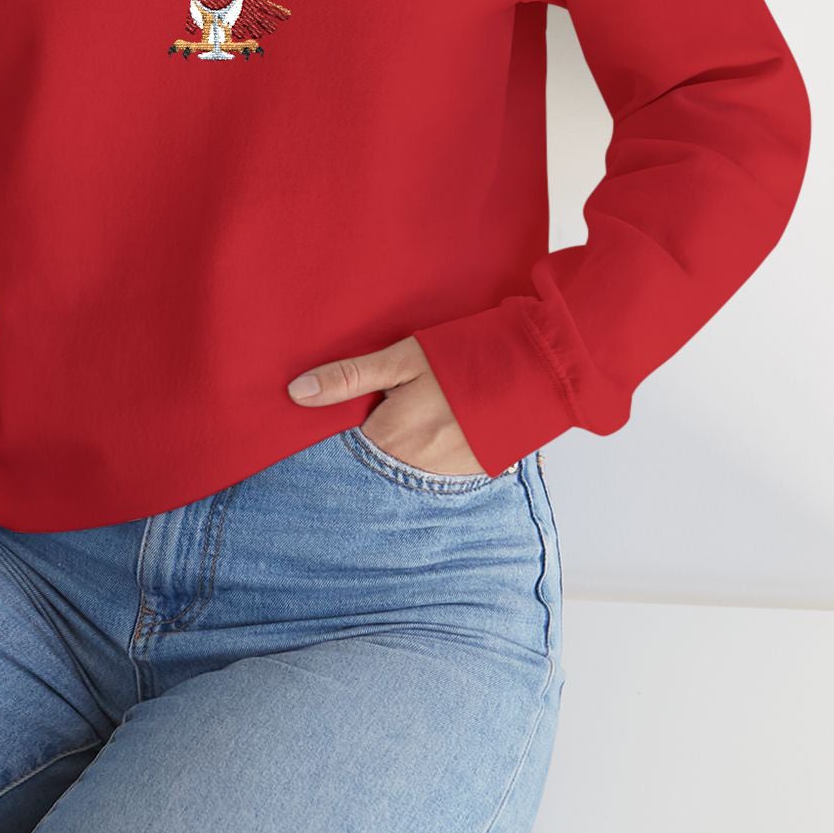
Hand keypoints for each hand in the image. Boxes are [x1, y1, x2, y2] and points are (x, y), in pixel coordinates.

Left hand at [285, 334, 486, 475]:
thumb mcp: (403, 358)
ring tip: (417, 419)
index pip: (345, 451)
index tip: (335, 423)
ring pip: (405, 470)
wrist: (537, 367)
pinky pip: (437, 473)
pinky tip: (441, 430)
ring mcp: (447, 476)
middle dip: (370, 445)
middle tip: (385, 412)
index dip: (340, 433)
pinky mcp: (474, 474)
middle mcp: (415, 467)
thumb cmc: (465, 356)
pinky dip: (431, 456)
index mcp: (392, 438)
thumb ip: (350, 378)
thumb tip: (296, 393)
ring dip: (402, 451)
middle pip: (375, 463)